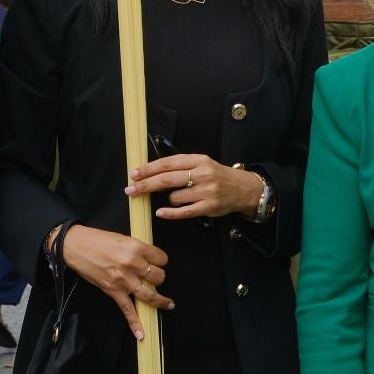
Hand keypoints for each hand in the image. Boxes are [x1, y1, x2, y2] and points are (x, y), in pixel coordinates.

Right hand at [58, 224, 172, 338]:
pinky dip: (135, 323)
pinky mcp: (113, 291)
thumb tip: (148, 259)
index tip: (158, 261)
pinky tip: (141, 334)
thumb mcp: (123, 238)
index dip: (161, 260)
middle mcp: (132, 264)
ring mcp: (123, 280)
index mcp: (136, 247)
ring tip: (168, 304)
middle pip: (159, 277)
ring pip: (150, 294)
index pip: (161, 258)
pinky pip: (127, 310)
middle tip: (154, 277)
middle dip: (159, 277)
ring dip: (160, 300)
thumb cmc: (97, 239)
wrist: (75, 246)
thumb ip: (137, 249)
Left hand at [127, 154, 262, 221]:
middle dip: (145, 185)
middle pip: (167, 180)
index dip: (149, 169)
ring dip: (168, 200)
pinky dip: (170, 213)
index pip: (168, 163)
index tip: (134, 174)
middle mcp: (202, 174)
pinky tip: (161, 213)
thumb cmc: (217, 175)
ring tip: (178, 197)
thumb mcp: (201, 163)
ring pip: (174, 197)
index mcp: (198, 160)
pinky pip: (183, 212)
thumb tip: (151, 172)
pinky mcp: (209, 207)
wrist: (242, 188)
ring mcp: (206, 191)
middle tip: (130, 190)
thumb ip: (180, 166)